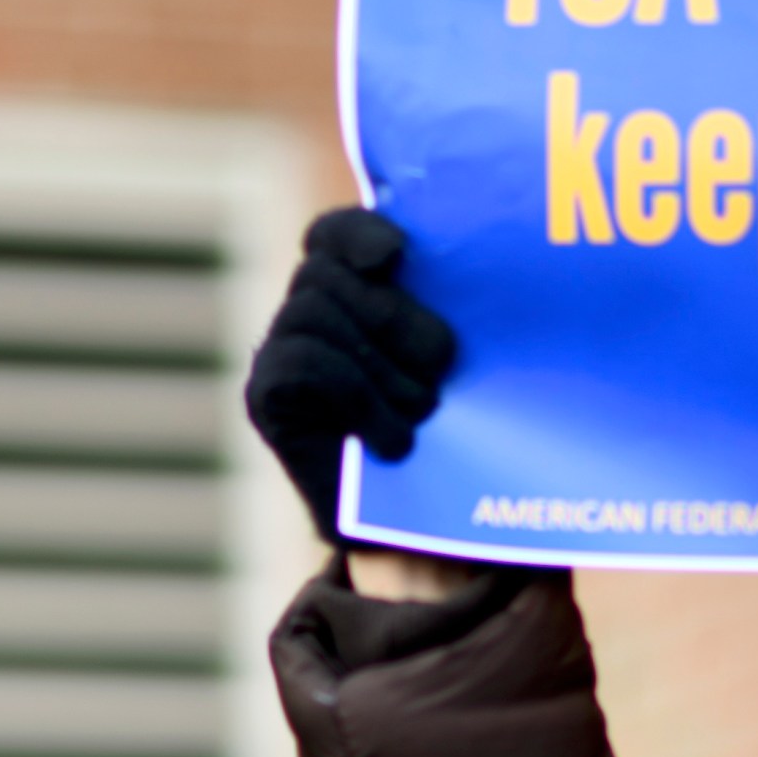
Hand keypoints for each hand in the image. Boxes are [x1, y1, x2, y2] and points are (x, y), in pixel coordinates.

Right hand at [244, 208, 455, 545]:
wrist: (418, 524)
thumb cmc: (453, 433)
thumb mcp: (462, 363)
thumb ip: (457, 309)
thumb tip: (492, 269)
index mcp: (353, 289)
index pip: (334, 233)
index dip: (358, 232)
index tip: (396, 254)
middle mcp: (307, 311)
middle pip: (326, 273)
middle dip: (393, 316)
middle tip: (442, 369)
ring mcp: (279, 351)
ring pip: (313, 313)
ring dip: (381, 366)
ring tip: (423, 413)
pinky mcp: (265, 397)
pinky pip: (303, 362)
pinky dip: (356, 397)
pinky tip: (392, 441)